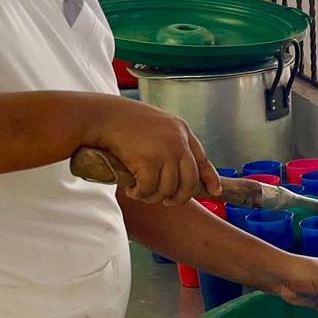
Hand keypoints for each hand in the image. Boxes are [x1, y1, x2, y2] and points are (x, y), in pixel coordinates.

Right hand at [88, 100, 221, 205]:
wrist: (103, 116)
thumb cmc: (124, 120)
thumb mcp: (156, 126)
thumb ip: (169, 141)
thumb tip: (176, 167)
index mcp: (182, 131)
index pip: (203, 160)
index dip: (209, 178)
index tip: (214, 192)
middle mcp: (178, 142)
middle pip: (190, 182)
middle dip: (180, 197)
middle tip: (167, 201)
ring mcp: (165, 152)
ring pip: (169, 190)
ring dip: (154, 197)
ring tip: (142, 193)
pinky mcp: (149, 163)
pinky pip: (150, 190)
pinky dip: (140, 194)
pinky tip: (132, 190)